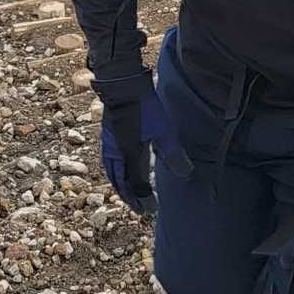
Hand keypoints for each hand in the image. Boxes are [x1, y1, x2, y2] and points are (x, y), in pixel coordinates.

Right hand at [93, 71, 190, 213]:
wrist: (123, 84)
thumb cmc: (145, 107)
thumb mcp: (164, 131)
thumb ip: (173, 154)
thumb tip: (186, 174)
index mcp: (128, 156)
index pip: (135, 185)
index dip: (143, 199)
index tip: (151, 209)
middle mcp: (115, 155)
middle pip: (121, 183)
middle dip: (131, 197)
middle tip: (140, 208)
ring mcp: (109, 146)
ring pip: (113, 174)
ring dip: (122, 187)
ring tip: (130, 194)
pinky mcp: (107, 137)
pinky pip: (109, 164)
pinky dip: (116, 174)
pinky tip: (121, 171)